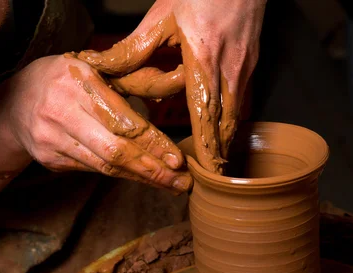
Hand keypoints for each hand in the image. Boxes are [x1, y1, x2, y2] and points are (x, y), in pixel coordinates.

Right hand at [1, 54, 192, 192]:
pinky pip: (91, 170)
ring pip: (104, 166)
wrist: (14, 102)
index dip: (152, 143)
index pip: (123, 120)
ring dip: (140, 178)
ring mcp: (52, 140)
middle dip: (152, 170)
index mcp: (78, 82)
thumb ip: (127, 86)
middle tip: (181, 183)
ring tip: (169, 186)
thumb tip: (171, 98)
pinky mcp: (49, 159)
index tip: (177, 159)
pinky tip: (141, 177)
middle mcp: (61, 112)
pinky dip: (120, 175)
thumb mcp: (93, 70)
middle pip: (114, 151)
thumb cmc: (65, 81)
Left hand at [78, 0, 266, 173]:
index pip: (205, 111)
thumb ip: (133, 47)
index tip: (203, 167)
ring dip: (228, 138)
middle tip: (211, 176)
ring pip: (238, 112)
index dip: (205, 142)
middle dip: (219, 150)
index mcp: (204, 58)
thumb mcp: (161, 14)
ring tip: (218, 161)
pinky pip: (244, 97)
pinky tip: (226, 128)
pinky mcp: (251, 60)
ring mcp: (245, 65)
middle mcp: (229, 67)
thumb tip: (101, 65)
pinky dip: (234, 117)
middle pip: (227, 120)